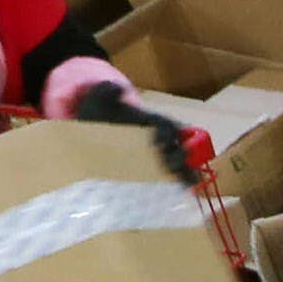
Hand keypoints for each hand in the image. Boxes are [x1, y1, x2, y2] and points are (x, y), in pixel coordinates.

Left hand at [54, 74, 210, 188]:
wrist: (94, 129)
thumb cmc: (100, 112)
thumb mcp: (99, 98)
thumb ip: (107, 90)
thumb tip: (118, 88)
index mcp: (153, 122)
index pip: (167, 126)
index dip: (166, 133)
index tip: (157, 142)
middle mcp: (161, 139)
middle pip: (178, 147)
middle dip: (179, 155)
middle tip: (171, 164)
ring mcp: (159, 156)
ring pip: (179, 163)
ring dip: (185, 173)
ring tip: (188, 184)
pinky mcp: (154, 171)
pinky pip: (170, 178)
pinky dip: (177, 184)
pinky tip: (180, 193)